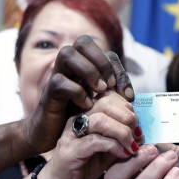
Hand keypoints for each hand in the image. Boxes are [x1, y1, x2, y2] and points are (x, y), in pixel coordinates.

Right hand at [19, 35, 132, 153]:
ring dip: (88, 70)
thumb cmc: (80, 118)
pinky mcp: (48, 92)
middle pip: (83, 41)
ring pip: (67, 53)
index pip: (106, 52)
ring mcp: (57, 76)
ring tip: (99, 91)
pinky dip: (77, 92)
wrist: (53, 137)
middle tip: (109, 85)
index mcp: (85, 66)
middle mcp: (69, 66)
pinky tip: (86, 106)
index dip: (119, 70)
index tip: (128, 96)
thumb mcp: (101, 106)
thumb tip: (130, 97)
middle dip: (101, 60)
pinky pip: (60, 81)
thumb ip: (113, 98)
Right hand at [37, 92, 137, 178]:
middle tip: (137, 134)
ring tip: (132, 146)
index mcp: (86, 114)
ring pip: (100, 120)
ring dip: (122, 132)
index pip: (108, 96)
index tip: (137, 124)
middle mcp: (76, 119)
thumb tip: (142, 131)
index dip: (127, 107)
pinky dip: (114, 146)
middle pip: (105, 103)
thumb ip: (122, 138)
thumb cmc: (84, 165)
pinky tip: (123, 154)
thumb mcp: (108, 149)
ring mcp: (71, 134)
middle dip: (127, 117)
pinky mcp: (70, 151)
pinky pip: (95, 141)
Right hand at [105, 144, 178, 178]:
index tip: (141, 143)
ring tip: (173, 161)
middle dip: (134, 162)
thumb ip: (155, 146)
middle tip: (154, 151)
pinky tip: (178, 175)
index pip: (111, 171)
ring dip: (155, 171)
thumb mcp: (170, 149)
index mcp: (132, 178)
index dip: (120, 156)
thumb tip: (140, 142)